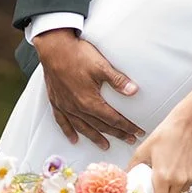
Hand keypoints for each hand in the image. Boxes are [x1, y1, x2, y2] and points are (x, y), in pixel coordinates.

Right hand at [33, 29, 141, 149]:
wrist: (54, 47)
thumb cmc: (77, 55)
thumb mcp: (101, 66)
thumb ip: (118, 80)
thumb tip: (134, 91)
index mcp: (89, 101)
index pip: (113, 119)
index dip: (126, 126)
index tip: (137, 132)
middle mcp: (77, 108)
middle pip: (100, 125)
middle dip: (116, 134)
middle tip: (128, 140)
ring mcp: (65, 106)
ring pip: (82, 127)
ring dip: (95, 137)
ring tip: (104, 145)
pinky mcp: (56, 101)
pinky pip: (62, 121)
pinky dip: (69, 131)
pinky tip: (74, 139)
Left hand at [129, 115, 191, 192]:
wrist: (187, 125)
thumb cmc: (166, 135)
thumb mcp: (143, 150)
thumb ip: (133, 166)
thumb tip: (127, 176)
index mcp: (163, 177)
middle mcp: (178, 180)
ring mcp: (190, 178)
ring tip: (168, 181)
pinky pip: (189, 185)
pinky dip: (183, 183)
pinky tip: (179, 171)